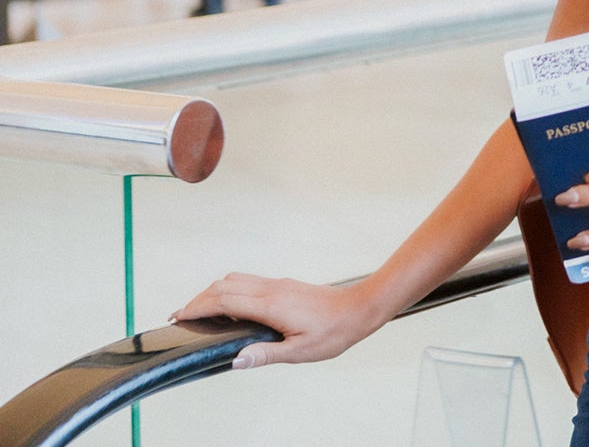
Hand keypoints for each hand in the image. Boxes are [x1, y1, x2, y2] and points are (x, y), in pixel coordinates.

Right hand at [170, 274, 383, 370]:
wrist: (359, 309)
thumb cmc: (334, 332)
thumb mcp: (300, 351)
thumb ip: (265, 355)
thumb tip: (236, 360)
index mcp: (270, 305)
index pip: (223, 300)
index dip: (197, 307)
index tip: (178, 317)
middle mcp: (271, 289)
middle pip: (223, 286)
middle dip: (198, 299)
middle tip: (181, 316)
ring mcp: (277, 284)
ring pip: (235, 279)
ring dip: (213, 292)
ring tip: (200, 311)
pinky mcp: (284, 285)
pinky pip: (248, 282)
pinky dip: (230, 290)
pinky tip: (230, 307)